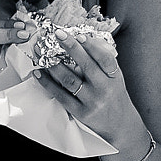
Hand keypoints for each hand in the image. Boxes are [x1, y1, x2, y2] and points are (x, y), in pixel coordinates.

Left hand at [31, 31, 145, 150]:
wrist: (120, 127)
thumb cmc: (115, 98)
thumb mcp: (116, 79)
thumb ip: (104, 63)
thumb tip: (85, 41)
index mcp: (114, 77)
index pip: (105, 58)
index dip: (92, 46)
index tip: (79, 35)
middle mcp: (104, 89)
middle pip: (86, 65)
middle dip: (71, 47)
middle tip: (58, 34)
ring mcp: (92, 102)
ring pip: (70, 80)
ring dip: (54, 65)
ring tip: (43, 52)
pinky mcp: (81, 113)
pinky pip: (61, 95)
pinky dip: (48, 83)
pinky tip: (39, 73)